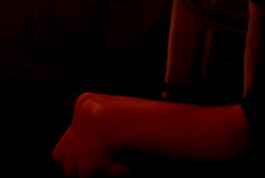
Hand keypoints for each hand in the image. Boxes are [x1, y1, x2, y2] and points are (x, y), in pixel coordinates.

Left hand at [52, 92, 248, 175]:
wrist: (210, 131)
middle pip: (66, 164)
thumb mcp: (125, 148)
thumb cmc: (173, 145)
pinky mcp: (98, 124)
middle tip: (134, 156)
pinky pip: (91, 173)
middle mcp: (83, 105)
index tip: (129, 157)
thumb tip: (71, 172)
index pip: (65, 157)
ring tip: (139, 155)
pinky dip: (119, 174)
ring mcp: (89, 112)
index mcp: (87, 107)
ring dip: (111, 174)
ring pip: (77, 171)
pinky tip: (140, 156)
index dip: (97, 170)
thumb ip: (98, 153)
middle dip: (98, 172)